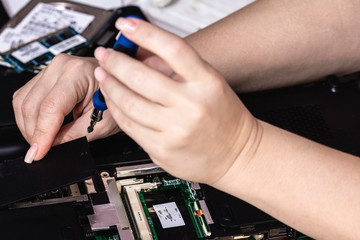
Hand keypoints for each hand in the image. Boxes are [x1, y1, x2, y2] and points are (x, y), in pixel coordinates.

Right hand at [12, 55, 119, 162]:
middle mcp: (61, 66)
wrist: (118, 82)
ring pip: (23, 102)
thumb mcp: (102, 122)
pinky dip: (29, 117)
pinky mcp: (44, 75)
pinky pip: (25, 97)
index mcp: (78, 73)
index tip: (37, 153)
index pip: (50, 107)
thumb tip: (51, 147)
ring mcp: (50, 68)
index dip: (42, 134)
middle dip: (34, 133)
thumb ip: (74, 136)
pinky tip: (41, 127)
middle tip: (42, 151)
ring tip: (44, 140)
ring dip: (29, 126)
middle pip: (31, 105)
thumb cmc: (114, 97)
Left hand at [93, 17, 258, 183]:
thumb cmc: (223, 117)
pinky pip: (129, 127)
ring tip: (104, 75)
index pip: (172, 49)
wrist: (236, 155)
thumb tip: (138, 49)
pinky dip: (115, 110)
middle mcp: (192, 106)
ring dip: (110, 86)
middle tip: (106, 54)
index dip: (145, 32)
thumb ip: (176, 66)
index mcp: (207, 83)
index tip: (126, 24)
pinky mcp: (163, 150)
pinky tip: (112, 100)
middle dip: (116, 62)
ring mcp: (176, 130)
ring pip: (129, 103)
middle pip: (141, 77)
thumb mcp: (208, 83)